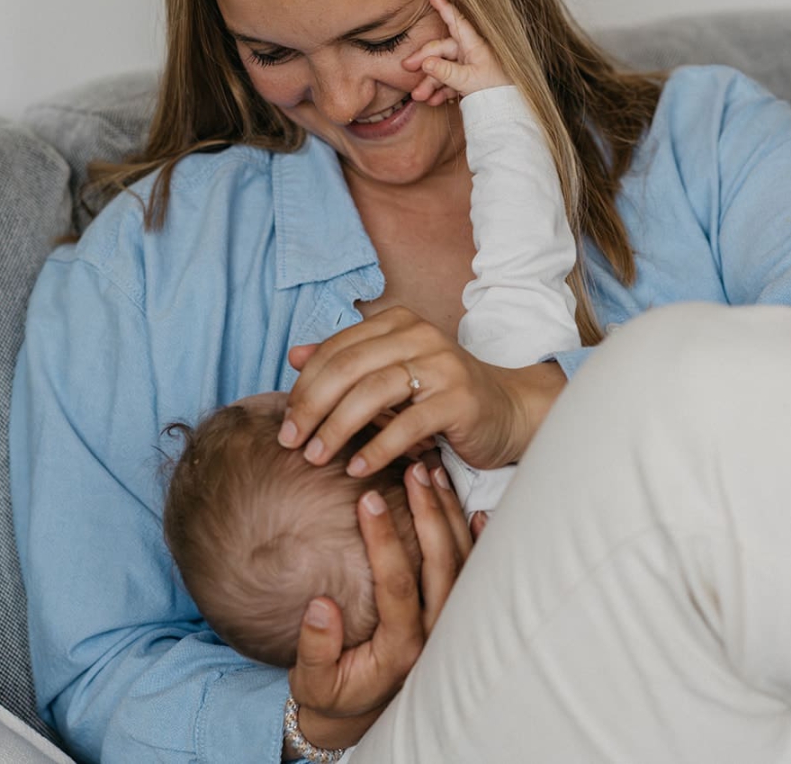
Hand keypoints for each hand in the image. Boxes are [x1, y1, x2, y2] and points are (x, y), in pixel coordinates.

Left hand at [278, 306, 564, 477]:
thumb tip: (294, 356)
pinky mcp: (460, 399)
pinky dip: (377, 448)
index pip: (336, 349)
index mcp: (397, 323)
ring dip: (337, 428)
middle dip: (312, 406)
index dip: (304, 386)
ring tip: (316, 457)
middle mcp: (419, 335)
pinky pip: (408, 424)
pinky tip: (357, 468)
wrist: (506, 411)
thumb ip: (346, 363)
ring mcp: (442, 365)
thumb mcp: (389, 375)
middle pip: (349, 367)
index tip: (284, 423)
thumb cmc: (439, 396)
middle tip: (291, 441)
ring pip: (373, 391)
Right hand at [287, 459, 473, 749]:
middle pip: (442, 565)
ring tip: (432, 473)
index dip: (385, 540)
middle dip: (428, 513)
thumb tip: (321, 607)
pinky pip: (473, 573)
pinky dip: (475, 540)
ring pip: (461, 562)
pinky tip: (472, 509)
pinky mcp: (453, 617)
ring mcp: (449, 624)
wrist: (359, 713)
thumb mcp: (313, 682)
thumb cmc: (333, 692)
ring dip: (449, 515)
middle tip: (411, 471)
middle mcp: (434, 635)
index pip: (398, 584)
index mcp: (400, 648)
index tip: (367, 501)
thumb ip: (316, 648)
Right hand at [402, 0, 510, 105]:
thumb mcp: (467, 81)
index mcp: (473, 45)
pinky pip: (449, 81)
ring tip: (419, 96)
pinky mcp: (468, 79)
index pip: (455, 21)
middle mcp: (469, 51)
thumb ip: (445, 72)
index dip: (444, 6)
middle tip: (406, 68)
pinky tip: (434, 101)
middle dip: (423, 62)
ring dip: (429, 82)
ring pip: (442, 69)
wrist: (507, 109)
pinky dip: (441, 91)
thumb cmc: (494, 91)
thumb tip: (425, 63)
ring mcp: (468, 65)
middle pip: (441, 50)